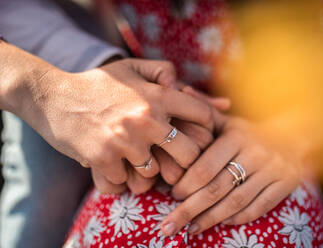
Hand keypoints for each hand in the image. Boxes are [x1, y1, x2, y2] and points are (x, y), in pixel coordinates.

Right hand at [91, 81, 229, 194]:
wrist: (54, 97)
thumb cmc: (98, 84)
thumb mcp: (131, 68)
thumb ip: (164, 71)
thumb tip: (189, 88)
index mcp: (158, 96)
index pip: (203, 115)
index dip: (207, 126)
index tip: (199, 135)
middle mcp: (146, 119)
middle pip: (189, 155)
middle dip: (182, 160)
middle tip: (170, 158)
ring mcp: (125, 142)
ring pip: (154, 174)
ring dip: (145, 169)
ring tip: (131, 157)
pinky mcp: (103, 160)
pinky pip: (124, 182)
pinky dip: (118, 176)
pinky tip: (110, 162)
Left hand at [161, 116, 300, 235]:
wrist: (294, 134)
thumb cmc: (249, 131)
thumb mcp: (228, 120)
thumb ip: (204, 111)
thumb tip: (181, 91)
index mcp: (236, 136)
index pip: (205, 167)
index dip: (185, 184)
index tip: (171, 195)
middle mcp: (255, 152)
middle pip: (216, 188)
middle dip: (189, 209)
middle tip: (169, 225)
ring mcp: (273, 169)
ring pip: (236, 201)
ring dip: (210, 218)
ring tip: (190, 229)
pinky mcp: (286, 183)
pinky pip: (260, 206)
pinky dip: (239, 217)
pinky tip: (221, 223)